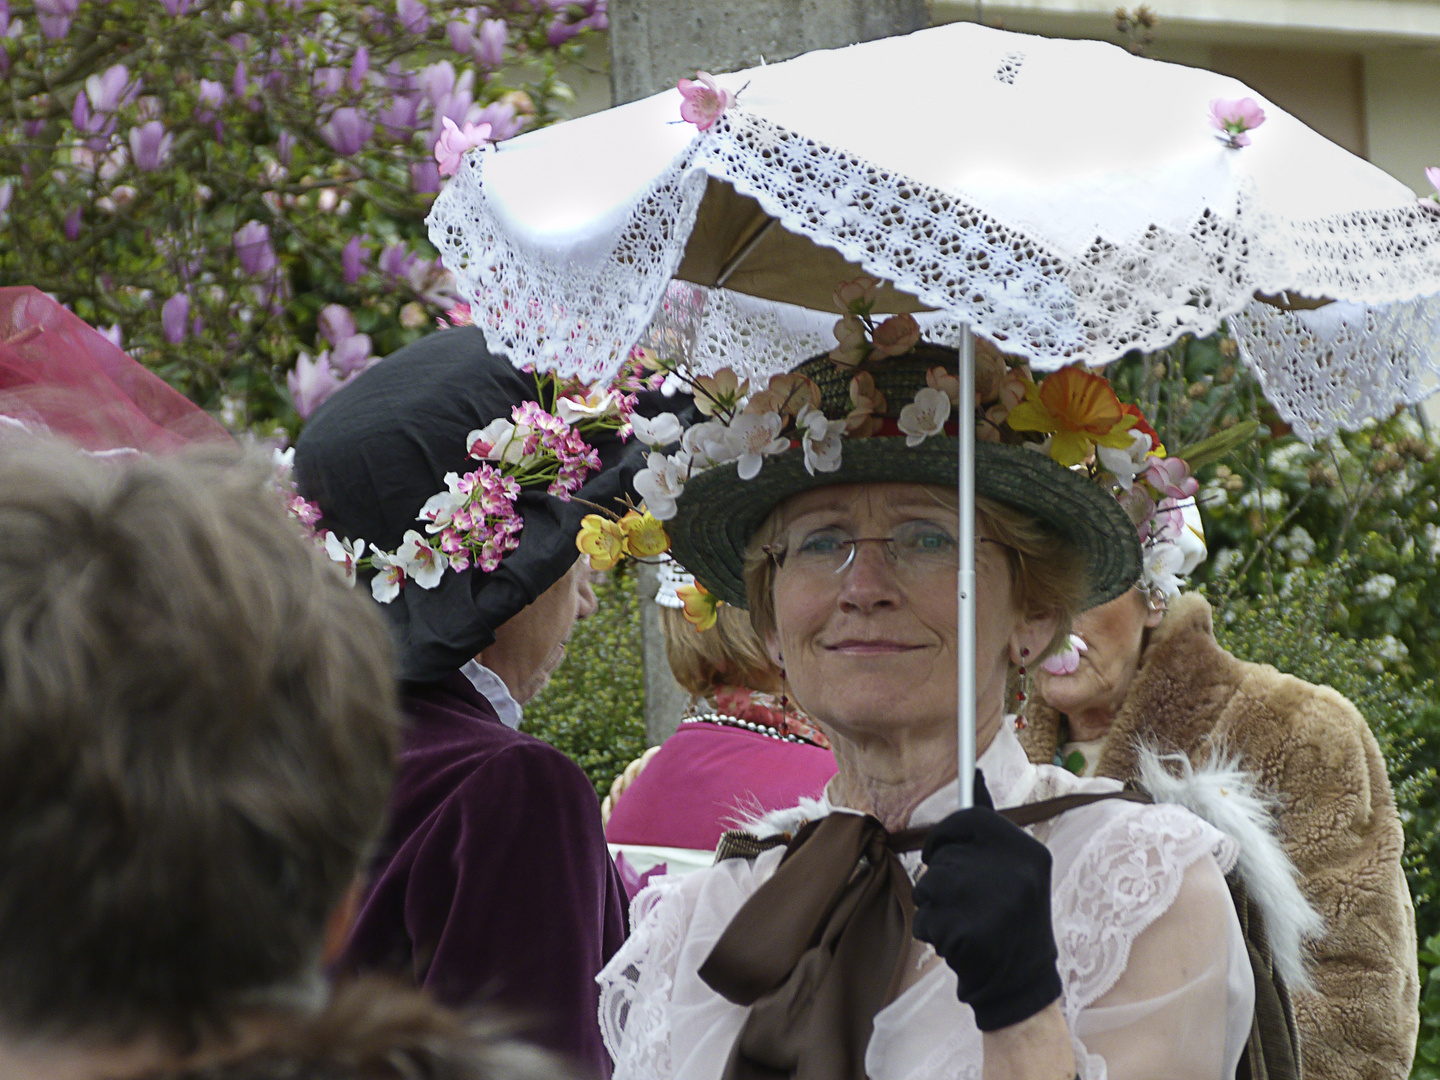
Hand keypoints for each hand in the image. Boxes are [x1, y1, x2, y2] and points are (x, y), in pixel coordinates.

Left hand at [912, 772, 1061, 1031]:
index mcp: (1028, 851)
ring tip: (964, 921)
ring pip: (928, 886)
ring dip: (934, 906)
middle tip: (966, 901)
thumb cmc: (1011, 915)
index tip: (939, 851)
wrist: (1020, 981)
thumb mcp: (1016, 866)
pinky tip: (958, 942)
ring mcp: (989, 903)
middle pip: (944, 856)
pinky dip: (932, 931)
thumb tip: (973, 771)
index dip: (945, 834)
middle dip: (941, 878)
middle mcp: (1012, 872)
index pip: (969, 817)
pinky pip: (925, 919)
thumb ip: (989, 825)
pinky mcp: (966, 933)